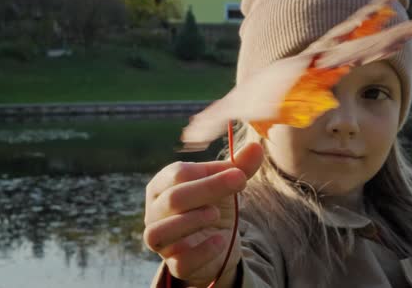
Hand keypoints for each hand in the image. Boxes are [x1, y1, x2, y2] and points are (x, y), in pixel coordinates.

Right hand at [143, 142, 263, 286]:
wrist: (218, 243)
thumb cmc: (214, 205)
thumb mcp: (227, 184)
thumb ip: (240, 167)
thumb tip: (257, 147)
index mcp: (163, 185)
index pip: (178, 173)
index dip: (209, 172)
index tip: (239, 173)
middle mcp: (155, 212)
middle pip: (173, 199)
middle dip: (208, 189)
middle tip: (239, 182)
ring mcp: (161, 240)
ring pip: (159, 232)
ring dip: (190, 221)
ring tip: (215, 214)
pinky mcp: (175, 265)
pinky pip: (180, 262)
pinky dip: (200, 251)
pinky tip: (220, 241)